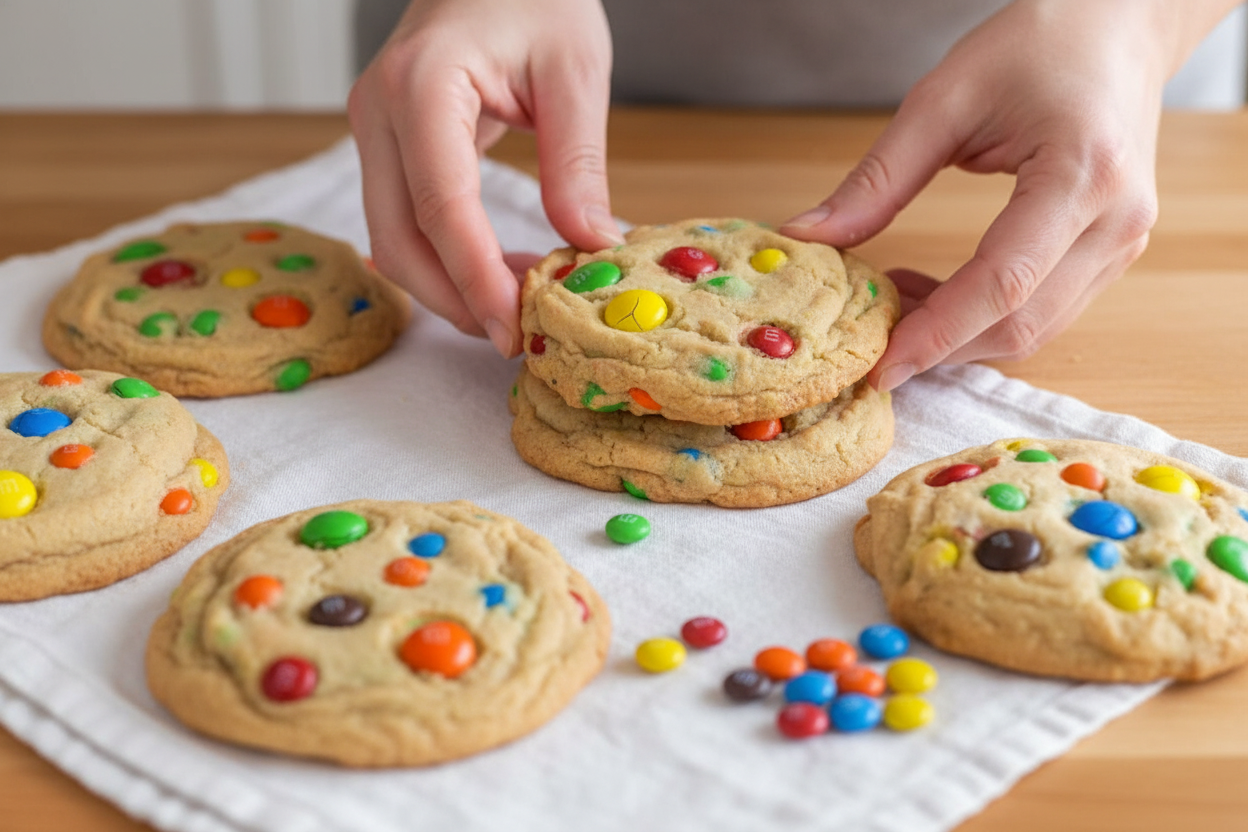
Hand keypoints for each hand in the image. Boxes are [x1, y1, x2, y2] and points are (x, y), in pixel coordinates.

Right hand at [348, 0, 622, 356]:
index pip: (441, 207)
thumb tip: (590, 248)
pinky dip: (446, 260)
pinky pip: (403, 221)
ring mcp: (373, 129)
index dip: (476, 278)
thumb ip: (576, 163)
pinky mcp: (386, 144)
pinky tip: (499, 272)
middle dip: (457, 299)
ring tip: (519, 306)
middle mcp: (379, 110)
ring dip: (450, 288)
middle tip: (520, 335)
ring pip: (393, 241)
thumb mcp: (575, 71)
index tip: (515, 329)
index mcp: (423, 85)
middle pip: (400, 240)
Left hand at [780, 0, 1229, 390]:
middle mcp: (1118, 219)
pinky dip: (986, 317)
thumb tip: (809, 236)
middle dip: (941, 347)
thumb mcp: (942, 101)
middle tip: (871, 341)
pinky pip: (1047, 308)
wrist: (1116, 25)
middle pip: (1022, 322)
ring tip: (896, 304)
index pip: (1002, 282)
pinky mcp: (1116, 249)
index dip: (936, 334)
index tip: (879, 367)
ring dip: (960, 336)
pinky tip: (934, 292)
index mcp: (1082, 173)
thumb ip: (877, 181)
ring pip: (1036, 328)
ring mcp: (1125, 240)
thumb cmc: (1035, 45)